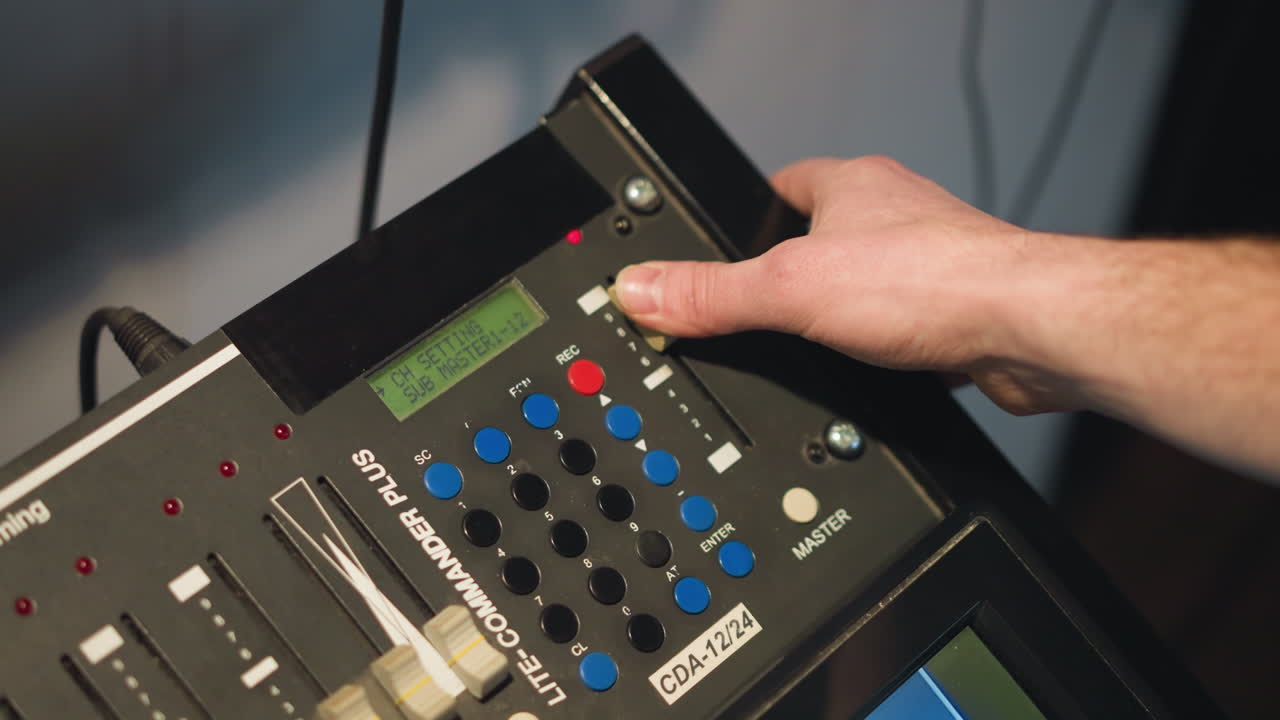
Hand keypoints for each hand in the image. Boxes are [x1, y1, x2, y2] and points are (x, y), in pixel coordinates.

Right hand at [614, 155, 1078, 414]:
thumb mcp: (790, 289)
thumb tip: (641, 289)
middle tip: (752, 310)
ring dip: (833, 317)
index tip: (716, 243)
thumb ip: (711, 294)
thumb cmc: (936, 282)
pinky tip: (861, 376)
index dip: (743, 215)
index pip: (780, 185)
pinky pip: (894, 327)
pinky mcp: (948, 312)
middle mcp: (891, 217)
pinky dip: (873, 351)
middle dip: (784, 276)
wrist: (1030, 331)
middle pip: (817, 238)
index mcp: (850, 186)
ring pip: (859, 286)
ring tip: (801, 349)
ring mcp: (923, 264)